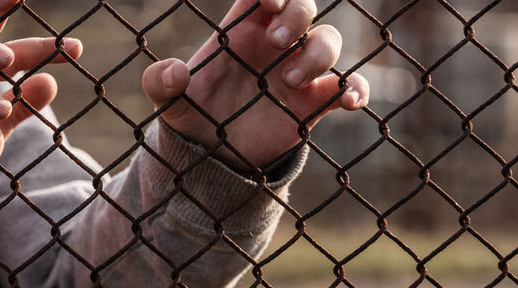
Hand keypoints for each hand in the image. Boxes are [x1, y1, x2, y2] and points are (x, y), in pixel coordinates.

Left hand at [142, 0, 369, 170]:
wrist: (216, 155)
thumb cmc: (196, 115)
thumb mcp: (171, 103)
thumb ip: (161, 85)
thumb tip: (172, 72)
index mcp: (241, 31)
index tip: (267, 0)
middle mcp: (275, 45)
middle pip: (303, 7)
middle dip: (297, 15)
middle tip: (278, 41)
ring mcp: (298, 71)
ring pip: (328, 41)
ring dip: (318, 53)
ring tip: (291, 80)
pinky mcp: (314, 102)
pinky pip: (348, 85)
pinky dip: (356, 88)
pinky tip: (349, 101)